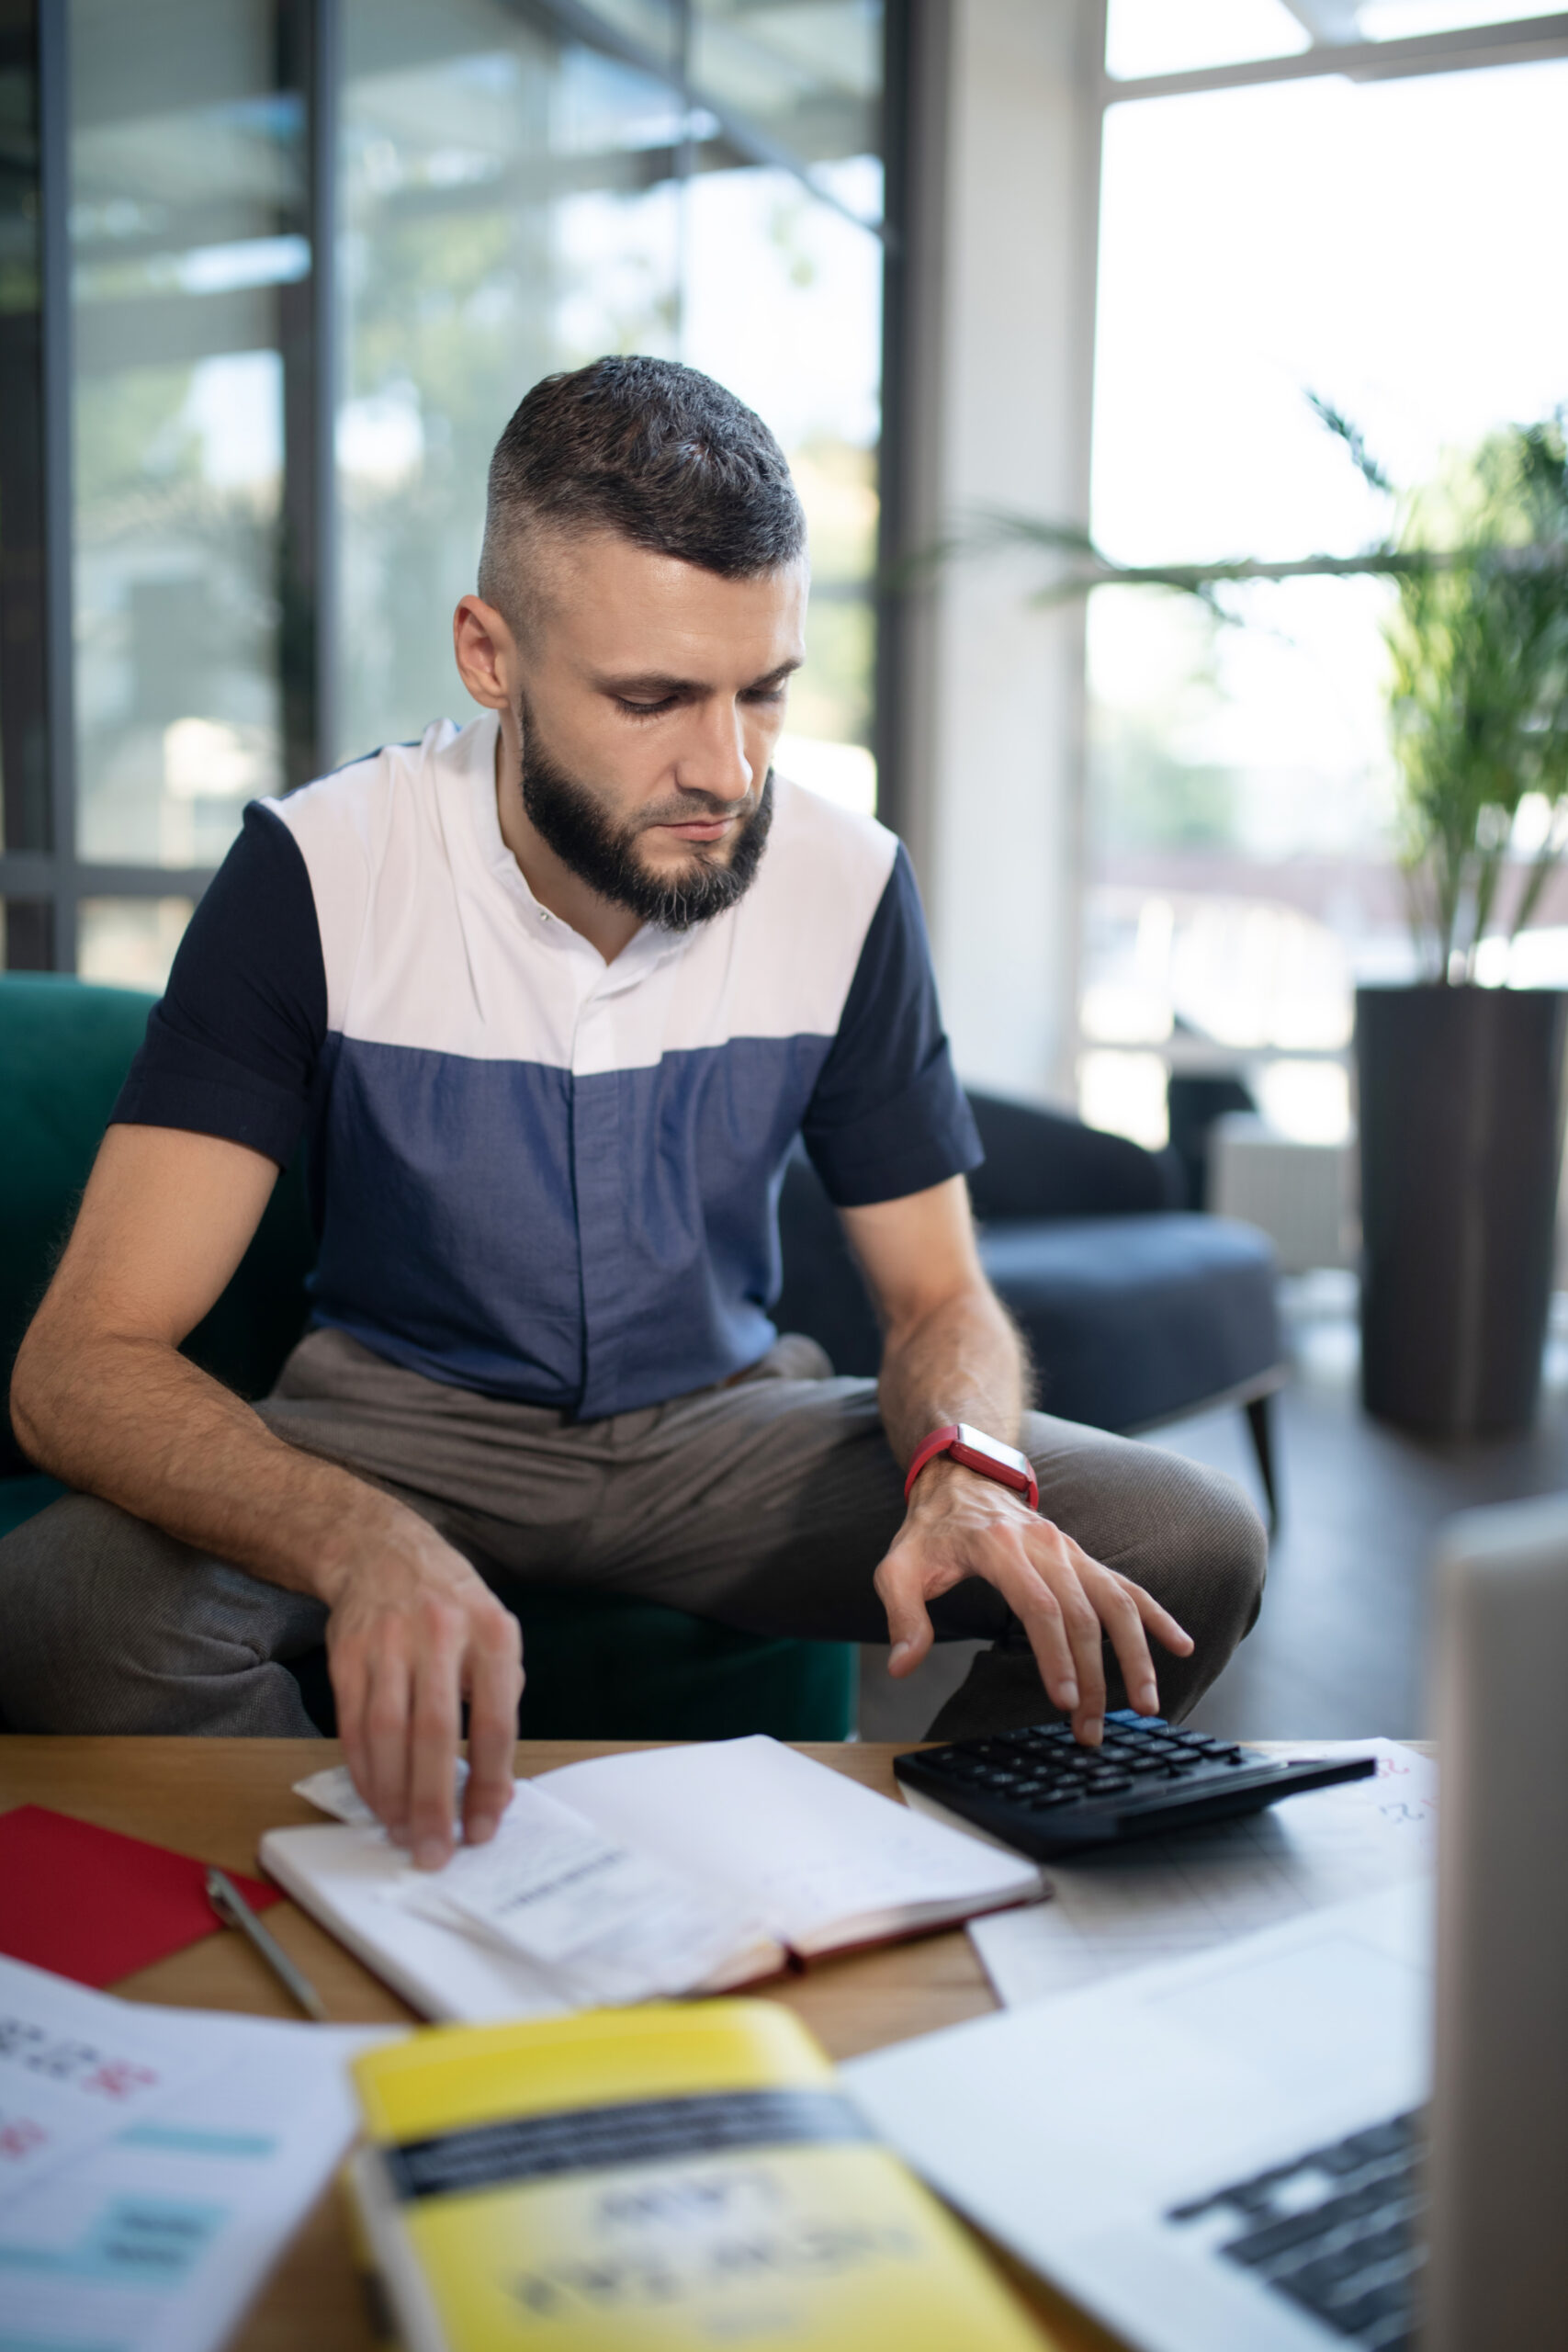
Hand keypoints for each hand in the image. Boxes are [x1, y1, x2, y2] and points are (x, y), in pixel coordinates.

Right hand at [321, 1520, 523, 1867]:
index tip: (483, 1828)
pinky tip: (375, 1799)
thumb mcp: (494, 1634)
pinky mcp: (346, 1654)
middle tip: (435, 1851)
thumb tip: (495, 1786)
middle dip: (434, 1802)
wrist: (383, 1551)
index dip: (490, 1782)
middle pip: (435, 1733)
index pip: (494, 1722)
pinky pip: (352, 1726)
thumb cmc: (452, 1606)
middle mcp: (440, 1634)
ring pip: (386, 1734)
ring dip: (392, 1795)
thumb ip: (498, 1699)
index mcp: (492, 1633)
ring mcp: (387, 1642)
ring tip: (403, 1834)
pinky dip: (363, 1771)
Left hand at [875, 1457, 1193, 1744]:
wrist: (963, 1480)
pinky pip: (1127, 1587)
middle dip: (1092, 1677)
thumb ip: (902, 1615)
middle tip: (1091, 1729)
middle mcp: (1045, 1547)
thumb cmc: (932, 1531)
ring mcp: (1071, 1552)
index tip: (1064, 1700)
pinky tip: (1180, 1645)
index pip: (1038, 1607)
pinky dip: (1157, 1616)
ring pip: (1115, 1603)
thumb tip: (903, 1664)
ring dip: (1135, 1656)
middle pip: (1082, 1615)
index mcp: (999, 1548)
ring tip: (1145, 1705)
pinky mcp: (1084, 1560)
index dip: (1055, 1655)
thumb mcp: (898, 1566)